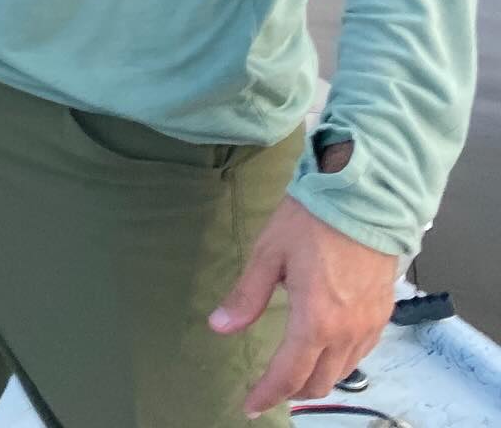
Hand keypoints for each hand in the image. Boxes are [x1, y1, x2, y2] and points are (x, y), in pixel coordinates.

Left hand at [209, 191, 397, 416]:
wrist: (365, 197)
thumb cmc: (311, 220)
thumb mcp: (270, 253)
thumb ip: (247, 296)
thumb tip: (219, 327)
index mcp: (315, 321)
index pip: (289, 375)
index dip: (267, 394)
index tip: (249, 405)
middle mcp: (347, 332)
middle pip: (319, 382)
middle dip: (292, 389)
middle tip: (270, 383)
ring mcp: (369, 325)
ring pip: (343, 372)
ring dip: (318, 376)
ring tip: (296, 367)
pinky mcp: (383, 313)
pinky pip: (362, 353)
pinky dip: (341, 360)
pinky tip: (325, 344)